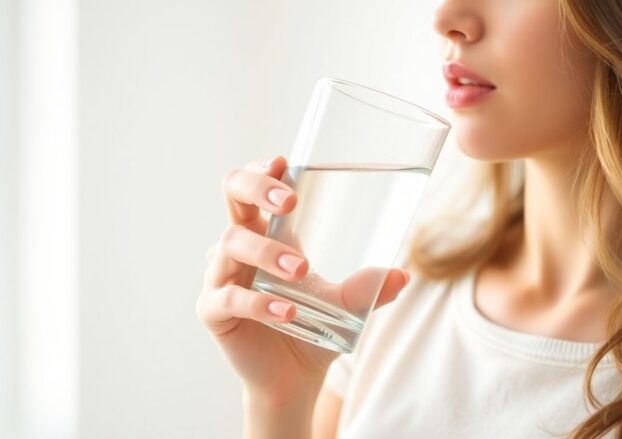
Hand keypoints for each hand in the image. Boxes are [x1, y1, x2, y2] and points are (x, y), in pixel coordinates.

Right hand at [196, 155, 410, 406]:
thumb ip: (371, 287)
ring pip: (230, 244)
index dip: (261, 169)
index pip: (252, 185)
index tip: (282, 162)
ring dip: (268, 252)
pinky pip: (229, 298)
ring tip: (302, 271)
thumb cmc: (313, 326)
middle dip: (256, 187)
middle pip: (231, 194)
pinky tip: (287, 311)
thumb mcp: (346, 302)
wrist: (294, 378)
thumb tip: (403, 275)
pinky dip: (259, 303)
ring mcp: (221, 276)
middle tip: (290, 201)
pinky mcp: (213, 311)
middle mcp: (238, 246)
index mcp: (266, 232)